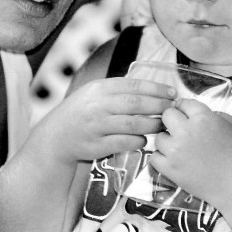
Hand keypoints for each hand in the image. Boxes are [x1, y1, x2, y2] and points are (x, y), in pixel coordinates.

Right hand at [34, 77, 175, 164]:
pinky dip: (138, 141)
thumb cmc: (82, 112)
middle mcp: (98, 105)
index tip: (172, 92)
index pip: (134, 85)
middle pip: (136, 104)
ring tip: (163, 125)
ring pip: (133, 124)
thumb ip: (119, 90)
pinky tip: (144, 139)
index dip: (157, 88)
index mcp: (100, 88)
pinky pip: (124, 143)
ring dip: (152, 125)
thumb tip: (153, 89)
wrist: (57, 136)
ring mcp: (97, 126)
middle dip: (159, 106)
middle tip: (173, 109)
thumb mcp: (95, 93)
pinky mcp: (96, 146)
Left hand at [149, 99, 231, 207]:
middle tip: (182, 130)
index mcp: (203, 117)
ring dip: (168, 141)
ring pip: (159, 137)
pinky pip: (154, 156)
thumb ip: (216, 114)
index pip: (183, 103)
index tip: (186, 114)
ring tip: (179, 148)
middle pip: (167, 115)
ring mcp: (175, 150)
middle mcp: (186, 131)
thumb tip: (201, 114)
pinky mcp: (169, 168)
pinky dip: (162, 158)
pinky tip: (173, 160)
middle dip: (174, 121)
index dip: (185, 108)